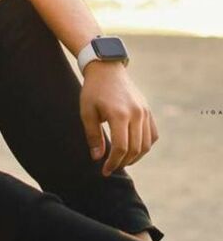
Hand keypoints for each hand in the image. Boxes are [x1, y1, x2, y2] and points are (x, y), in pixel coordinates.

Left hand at [79, 61, 158, 175]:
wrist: (107, 69)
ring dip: (135, 157)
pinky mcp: (148, 111)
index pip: (121, 147)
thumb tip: (97, 158)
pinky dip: (145, 146)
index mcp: (119, 114)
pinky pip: (152, 135)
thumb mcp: (87, 112)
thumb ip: (93, 136)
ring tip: (121, 161)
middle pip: (135, 149)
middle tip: (111, 167)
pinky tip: (133, 150)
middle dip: (123, 162)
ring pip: (146, 144)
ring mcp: (145, 112)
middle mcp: (136, 114)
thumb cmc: (93, 90)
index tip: (104, 171)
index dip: (113, 163)